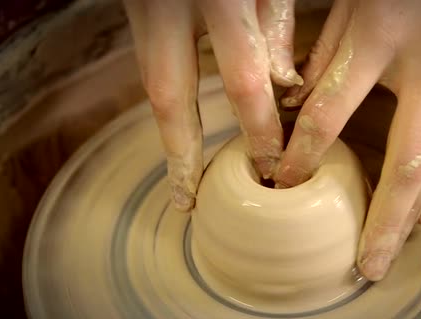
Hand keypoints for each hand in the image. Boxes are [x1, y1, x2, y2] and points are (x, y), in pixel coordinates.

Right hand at [122, 0, 301, 209]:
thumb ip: (274, 23)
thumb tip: (284, 84)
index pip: (243, 81)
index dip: (257, 129)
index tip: (268, 165)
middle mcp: (168, 8)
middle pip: (170, 97)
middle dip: (180, 153)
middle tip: (186, 198)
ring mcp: (143, 8)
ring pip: (153, 81)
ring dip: (170, 130)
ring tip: (180, 172)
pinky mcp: (136, 8)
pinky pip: (151, 60)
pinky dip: (168, 95)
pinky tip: (177, 123)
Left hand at [274, 0, 420, 279]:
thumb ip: (326, 49)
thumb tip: (296, 103)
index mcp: (381, 31)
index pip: (331, 110)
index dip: (305, 153)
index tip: (285, 183)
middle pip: (408, 160)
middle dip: (385, 220)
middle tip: (368, 265)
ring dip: (418, 209)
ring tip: (395, 247)